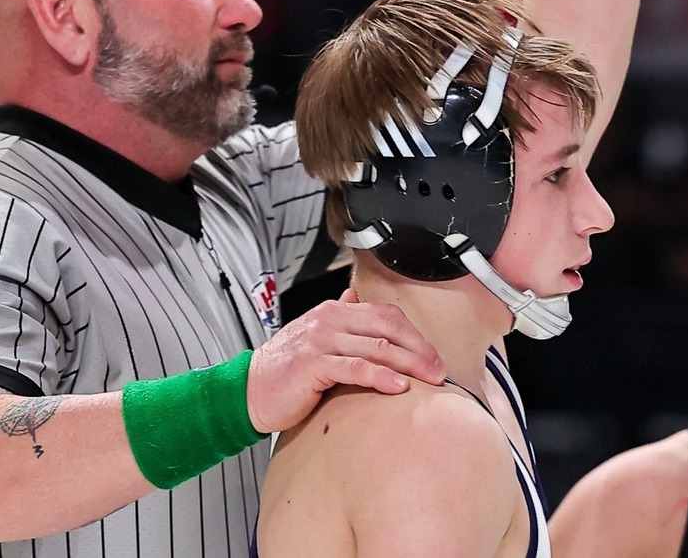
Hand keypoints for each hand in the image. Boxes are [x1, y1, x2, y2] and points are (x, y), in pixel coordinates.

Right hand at [245, 289, 444, 432]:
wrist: (248, 390)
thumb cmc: (285, 369)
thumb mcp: (315, 335)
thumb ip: (338, 317)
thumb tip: (357, 298)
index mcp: (334, 311)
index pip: (385, 314)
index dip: (413, 333)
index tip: (432, 354)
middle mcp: (329, 320)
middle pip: (387, 327)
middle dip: (418, 348)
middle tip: (439, 368)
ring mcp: (321, 341)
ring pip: (376, 347)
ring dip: (409, 363)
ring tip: (430, 378)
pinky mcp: (313, 365)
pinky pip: (355, 368)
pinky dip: (381, 376)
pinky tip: (399, 386)